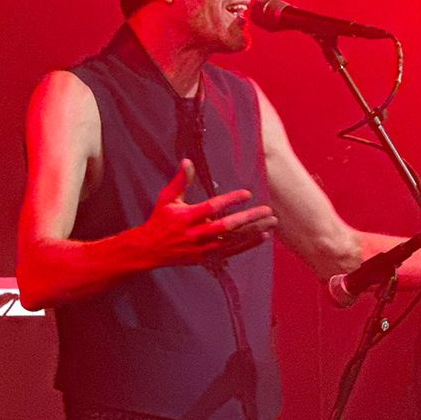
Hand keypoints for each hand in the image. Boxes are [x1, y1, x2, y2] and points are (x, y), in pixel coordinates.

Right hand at [141, 159, 277, 264]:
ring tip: (271, 222)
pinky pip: (232, 251)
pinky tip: (263, 236)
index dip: (230, 200)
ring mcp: (203, 248)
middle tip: (268, 210)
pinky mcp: (207, 258)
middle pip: (227, 227)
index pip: (212, 208)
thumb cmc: (160, 220)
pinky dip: (248, 244)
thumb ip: (180, 181)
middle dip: (249, 218)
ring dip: (254, 231)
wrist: (149, 250)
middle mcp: (196, 234)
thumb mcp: (167, 199)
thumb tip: (188, 161)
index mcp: (186, 217)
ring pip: (233, 240)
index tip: (247, 193)